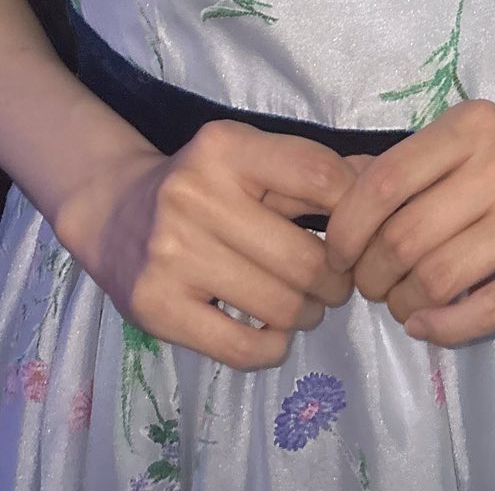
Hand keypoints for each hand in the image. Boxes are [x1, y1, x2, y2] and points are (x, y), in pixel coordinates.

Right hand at [62, 120, 359, 368]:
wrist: (113, 212)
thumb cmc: (201, 185)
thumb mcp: (250, 159)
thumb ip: (314, 169)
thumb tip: (382, 174)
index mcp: (225, 147)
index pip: (321, 177)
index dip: (356, 215)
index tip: (356, 236)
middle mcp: (194, 195)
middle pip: (307, 257)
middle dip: (336, 280)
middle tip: (332, 282)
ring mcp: (171, 254)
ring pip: (282, 306)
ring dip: (307, 313)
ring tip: (300, 303)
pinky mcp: (157, 308)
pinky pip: (244, 347)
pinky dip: (274, 346)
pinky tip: (271, 330)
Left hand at [320, 100, 494, 346]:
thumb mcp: (456, 156)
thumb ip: (395, 170)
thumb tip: (325, 190)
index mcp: (472, 125)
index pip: (386, 180)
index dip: (348, 226)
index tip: (336, 254)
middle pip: (406, 235)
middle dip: (373, 273)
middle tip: (371, 286)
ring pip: (439, 276)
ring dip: (404, 302)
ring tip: (400, 304)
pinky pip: (484, 309)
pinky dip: (442, 327)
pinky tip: (426, 325)